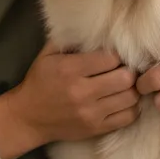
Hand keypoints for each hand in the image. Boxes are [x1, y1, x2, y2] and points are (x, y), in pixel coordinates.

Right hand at [9, 42, 139, 147]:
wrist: (28, 118)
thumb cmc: (39, 81)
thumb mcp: (47, 54)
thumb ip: (70, 40)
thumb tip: (96, 29)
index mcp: (70, 69)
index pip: (111, 58)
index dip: (117, 55)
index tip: (114, 56)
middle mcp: (82, 92)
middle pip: (125, 78)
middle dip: (128, 70)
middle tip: (123, 69)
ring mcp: (91, 113)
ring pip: (131, 97)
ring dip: (131, 88)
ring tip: (124, 84)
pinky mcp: (96, 129)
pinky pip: (128, 117)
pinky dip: (130, 107)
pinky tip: (122, 100)